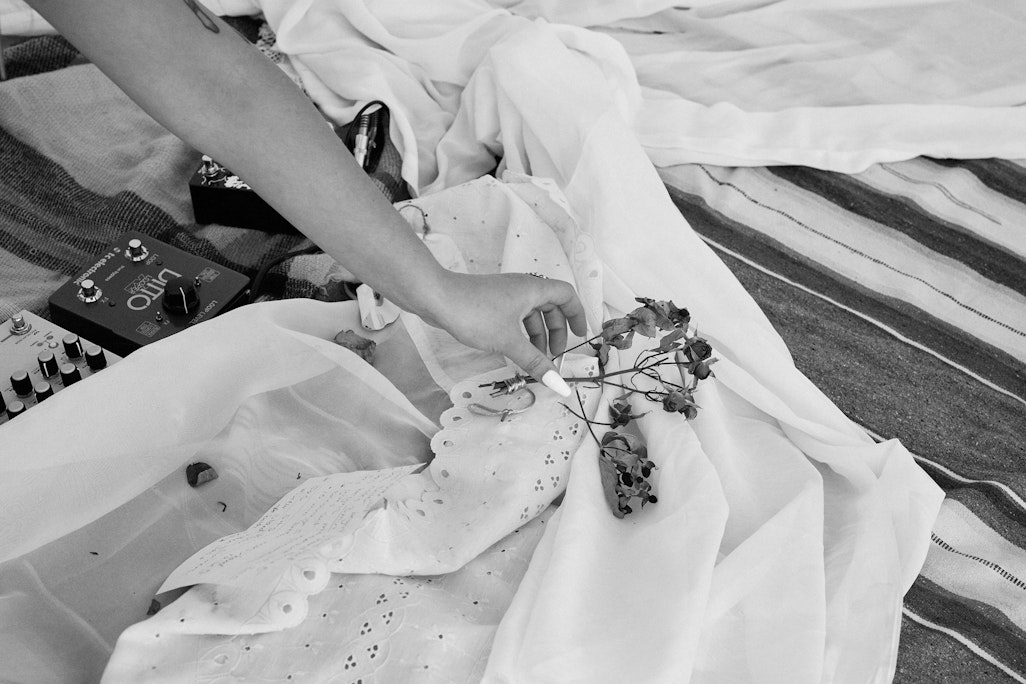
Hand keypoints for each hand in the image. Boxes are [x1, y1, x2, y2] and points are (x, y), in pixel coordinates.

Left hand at [427, 271, 587, 392]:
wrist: (435, 297)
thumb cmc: (475, 313)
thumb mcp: (509, 342)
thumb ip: (536, 363)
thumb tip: (559, 385)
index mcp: (534, 289)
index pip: (567, 295)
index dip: (577, 314)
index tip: (579, 336)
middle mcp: (523, 288)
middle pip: (550, 307)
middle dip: (555, 332)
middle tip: (553, 356)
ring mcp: (505, 294)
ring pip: (530, 314)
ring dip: (536, 336)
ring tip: (533, 359)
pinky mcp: (491, 302)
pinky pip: (515, 316)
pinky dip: (520, 333)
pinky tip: (513, 352)